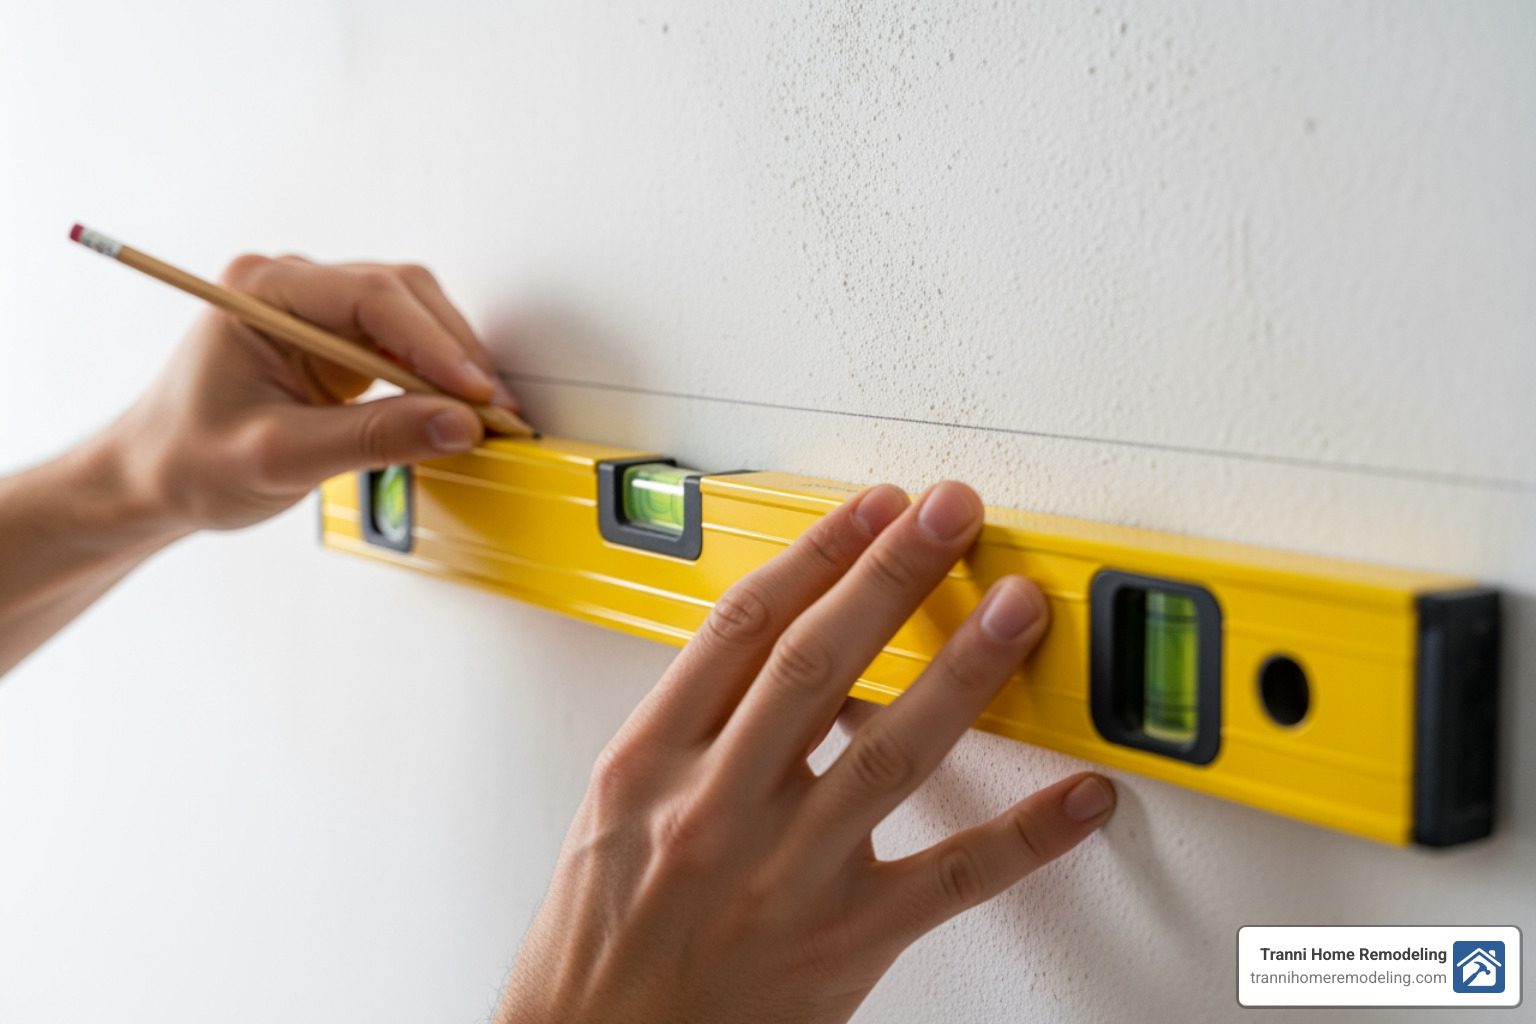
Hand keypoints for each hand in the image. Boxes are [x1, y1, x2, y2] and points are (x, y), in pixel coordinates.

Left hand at [102, 255, 517, 534]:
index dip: (431, 344)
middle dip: (454, 354)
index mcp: (261, 292)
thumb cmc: (186, 459)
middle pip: (403, 297)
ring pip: (415, 316)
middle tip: (492, 410)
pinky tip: (454, 411)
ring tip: (482, 416)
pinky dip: (437, 379)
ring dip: (453, 365)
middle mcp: (293, 289)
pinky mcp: (340, 345)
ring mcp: (319, 314)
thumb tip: (454, 424)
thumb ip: (372, 438)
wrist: (155, 480)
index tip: (472, 392)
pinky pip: (406, 346)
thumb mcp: (281, 456)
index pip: (369, 297)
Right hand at [497, 482, 1115, 1023]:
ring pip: (893, 752)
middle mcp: (716, 809)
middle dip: (893, 574)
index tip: (870, 508)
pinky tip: (1078, 793)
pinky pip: (952, 879)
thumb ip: (695, 726)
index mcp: (648, 763)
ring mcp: (786, 876)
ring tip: (1014, 608)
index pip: (742, 627)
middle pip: (819, 662)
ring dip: (965, 670)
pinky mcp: (844, 942)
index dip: (817, 553)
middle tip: (950, 514)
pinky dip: (1028, 835)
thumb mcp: (618, 808)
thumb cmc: (598, 937)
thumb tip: (778, 647)